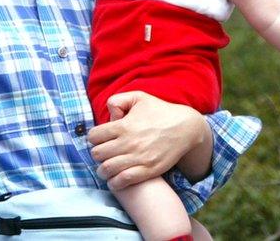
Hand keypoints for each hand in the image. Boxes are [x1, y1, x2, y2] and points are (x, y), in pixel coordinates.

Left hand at [87, 91, 209, 189]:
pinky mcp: (147, 171)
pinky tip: (115, 179)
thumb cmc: (161, 111)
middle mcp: (128, 143)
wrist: (186, 128)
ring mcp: (138, 158)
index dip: (94, 138)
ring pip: (106, 170)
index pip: (93, 137)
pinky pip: (122, 181)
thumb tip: (108, 116)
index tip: (101, 140)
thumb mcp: (139, 97)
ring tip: (107, 168)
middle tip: (104, 154)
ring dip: (102, 170)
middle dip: (98, 154)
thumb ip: (118, 100)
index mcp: (123, 126)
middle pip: (97, 154)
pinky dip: (114, 182)